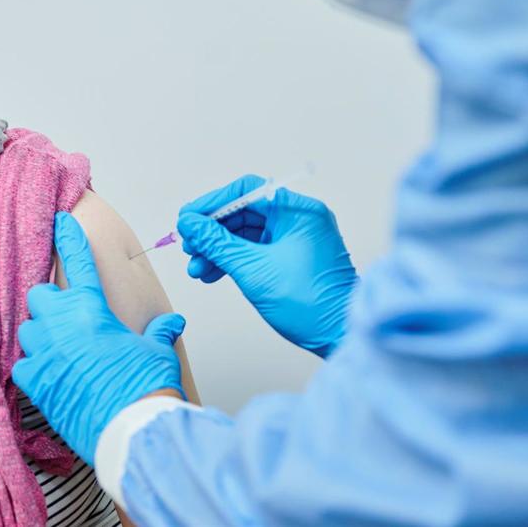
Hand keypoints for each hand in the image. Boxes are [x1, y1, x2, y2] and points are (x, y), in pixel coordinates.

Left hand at [12, 212, 186, 465]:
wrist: (131, 428)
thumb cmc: (146, 385)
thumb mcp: (157, 351)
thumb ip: (159, 331)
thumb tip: (171, 322)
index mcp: (93, 308)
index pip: (78, 262)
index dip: (68, 239)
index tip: (60, 221)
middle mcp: (62, 324)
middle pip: (39, 296)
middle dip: (50, 303)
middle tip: (66, 317)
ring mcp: (45, 353)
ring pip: (27, 329)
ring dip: (39, 334)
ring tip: (59, 349)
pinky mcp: (34, 382)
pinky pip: (21, 364)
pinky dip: (32, 366)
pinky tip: (49, 373)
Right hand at [177, 175, 357, 356]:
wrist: (339, 336)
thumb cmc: (309, 303)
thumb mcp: (252, 269)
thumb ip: (216, 243)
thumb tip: (189, 223)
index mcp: (297, 211)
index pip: (246, 191)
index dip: (212, 204)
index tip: (188, 219)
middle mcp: (299, 219)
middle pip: (243, 212)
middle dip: (212, 232)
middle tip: (189, 248)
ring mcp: (296, 239)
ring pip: (246, 234)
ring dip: (218, 249)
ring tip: (196, 268)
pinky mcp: (292, 258)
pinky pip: (255, 250)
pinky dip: (233, 260)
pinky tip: (212, 273)